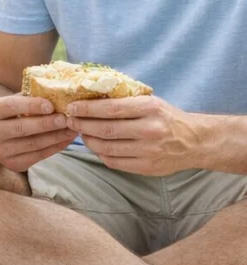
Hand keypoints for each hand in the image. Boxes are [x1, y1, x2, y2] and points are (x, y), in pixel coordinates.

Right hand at [0, 94, 77, 171]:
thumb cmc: (3, 112)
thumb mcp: (7, 101)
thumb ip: (27, 98)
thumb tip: (57, 94)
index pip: (10, 107)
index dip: (31, 105)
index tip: (50, 105)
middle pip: (22, 128)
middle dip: (47, 124)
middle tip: (66, 119)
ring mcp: (0, 151)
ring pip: (32, 144)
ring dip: (55, 137)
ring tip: (72, 129)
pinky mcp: (11, 164)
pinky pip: (37, 156)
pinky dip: (54, 148)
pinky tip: (66, 140)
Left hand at [65, 95, 200, 175]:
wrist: (195, 141)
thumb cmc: (167, 118)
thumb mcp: (151, 102)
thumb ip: (125, 101)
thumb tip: (89, 97)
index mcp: (150, 108)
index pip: (110, 108)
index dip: (87, 109)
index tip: (71, 107)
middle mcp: (150, 130)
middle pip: (105, 129)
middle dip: (82, 124)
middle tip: (69, 120)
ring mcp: (148, 150)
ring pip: (106, 147)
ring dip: (88, 140)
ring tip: (80, 132)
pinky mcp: (146, 167)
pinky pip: (113, 161)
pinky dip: (100, 153)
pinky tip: (95, 145)